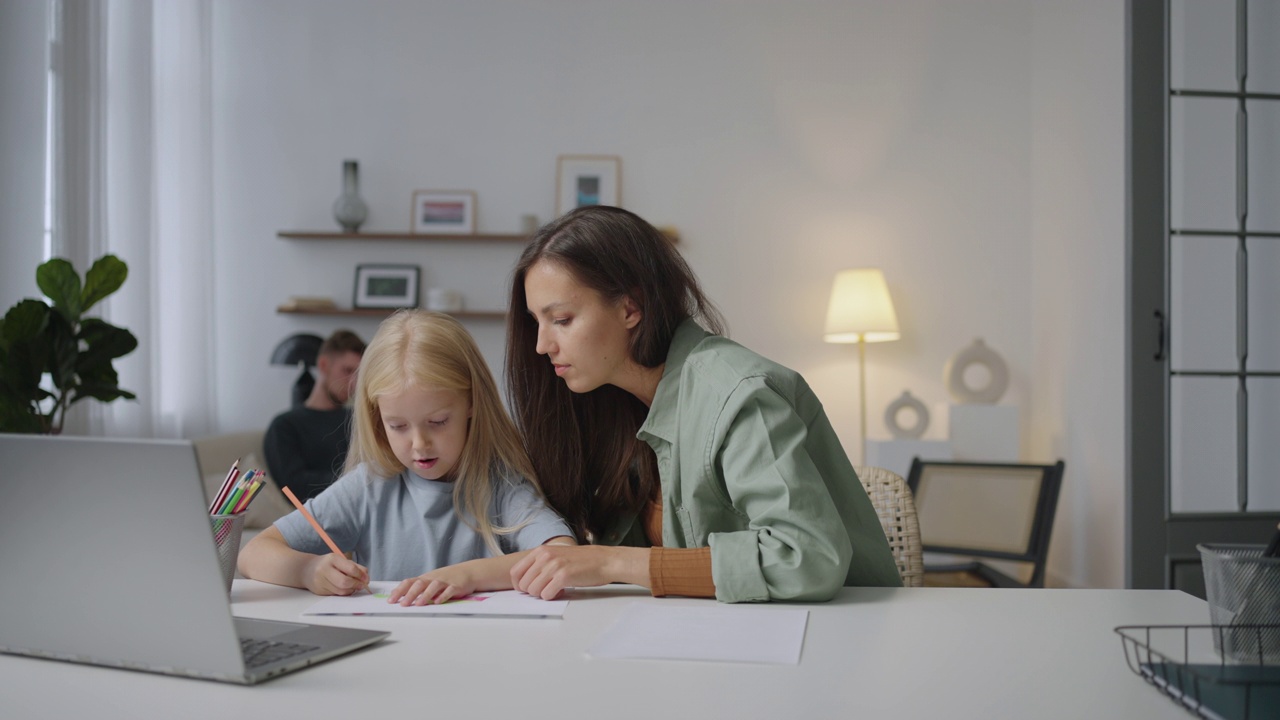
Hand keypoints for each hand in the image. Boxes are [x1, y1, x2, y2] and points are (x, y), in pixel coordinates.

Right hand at [304, 553, 369, 595]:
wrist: (307, 570)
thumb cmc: (329, 564)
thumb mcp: (341, 561)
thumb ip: (355, 567)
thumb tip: (366, 577)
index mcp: (332, 559)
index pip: (350, 569)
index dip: (360, 575)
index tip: (366, 578)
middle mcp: (324, 570)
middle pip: (345, 582)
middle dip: (356, 585)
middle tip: (362, 585)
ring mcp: (321, 581)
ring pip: (341, 591)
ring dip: (351, 590)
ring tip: (354, 586)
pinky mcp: (319, 591)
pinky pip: (336, 594)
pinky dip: (344, 592)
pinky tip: (344, 588)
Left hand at [388, 566, 476, 605]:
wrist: (468, 572)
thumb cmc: (446, 578)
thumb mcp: (428, 581)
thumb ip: (413, 587)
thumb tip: (394, 593)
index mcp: (425, 578)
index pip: (409, 582)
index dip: (399, 591)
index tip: (391, 600)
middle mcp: (433, 579)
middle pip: (419, 584)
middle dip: (410, 594)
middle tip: (402, 604)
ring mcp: (444, 582)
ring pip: (433, 587)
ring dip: (425, 596)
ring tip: (418, 604)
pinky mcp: (455, 586)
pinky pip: (448, 591)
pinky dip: (443, 596)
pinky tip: (438, 602)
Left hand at [510, 545, 649, 599]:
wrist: (605, 561)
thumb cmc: (582, 561)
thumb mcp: (557, 555)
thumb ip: (540, 563)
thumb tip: (524, 581)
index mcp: (541, 551)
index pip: (515, 572)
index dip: (518, 585)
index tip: (527, 589)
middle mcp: (545, 556)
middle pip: (523, 584)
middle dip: (533, 592)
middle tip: (546, 589)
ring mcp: (554, 566)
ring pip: (533, 591)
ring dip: (543, 594)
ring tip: (556, 589)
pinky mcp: (563, 576)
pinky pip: (546, 595)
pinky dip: (552, 597)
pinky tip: (561, 591)